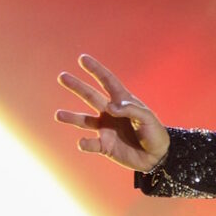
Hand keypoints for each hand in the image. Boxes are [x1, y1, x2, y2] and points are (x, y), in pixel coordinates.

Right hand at [55, 54, 168, 171]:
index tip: (82, 58)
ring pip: (84, 120)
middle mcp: (110, 113)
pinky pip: (90, 144)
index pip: (107, 81)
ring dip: (71, 117)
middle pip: (90, 96)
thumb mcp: (148, 118)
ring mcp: (106, 129)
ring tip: (58, 115)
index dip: (96, 69)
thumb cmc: (155, 133)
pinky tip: (83, 143)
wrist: (157, 157)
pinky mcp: (104, 146)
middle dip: (77, 86)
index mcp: (122, 102)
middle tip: (62, 76)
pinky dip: (85, 144)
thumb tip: (109, 107)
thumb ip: (130, 109)